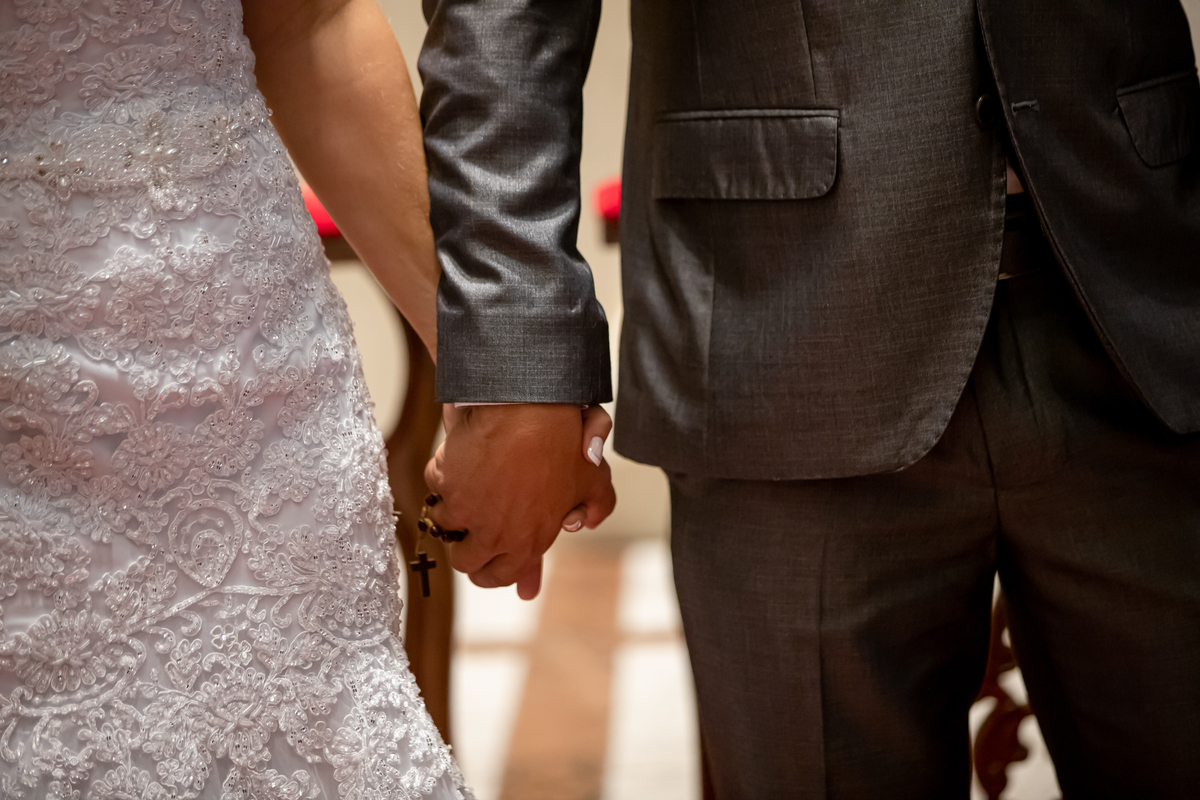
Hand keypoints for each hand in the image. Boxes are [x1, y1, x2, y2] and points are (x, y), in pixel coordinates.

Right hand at [424, 404, 615, 598]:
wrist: (528, 406)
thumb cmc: (563, 442)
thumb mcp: (592, 478)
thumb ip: (596, 506)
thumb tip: (588, 522)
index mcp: (525, 542)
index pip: (497, 577)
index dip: (490, 571)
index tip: (485, 561)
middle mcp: (491, 534)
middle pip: (463, 560)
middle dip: (465, 547)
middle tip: (470, 530)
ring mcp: (463, 509)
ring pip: (443, 522)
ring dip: (452, 507)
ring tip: (468, 486)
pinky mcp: (444, 481)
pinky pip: (436, 485)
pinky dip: (444, 473)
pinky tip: (460, 460)